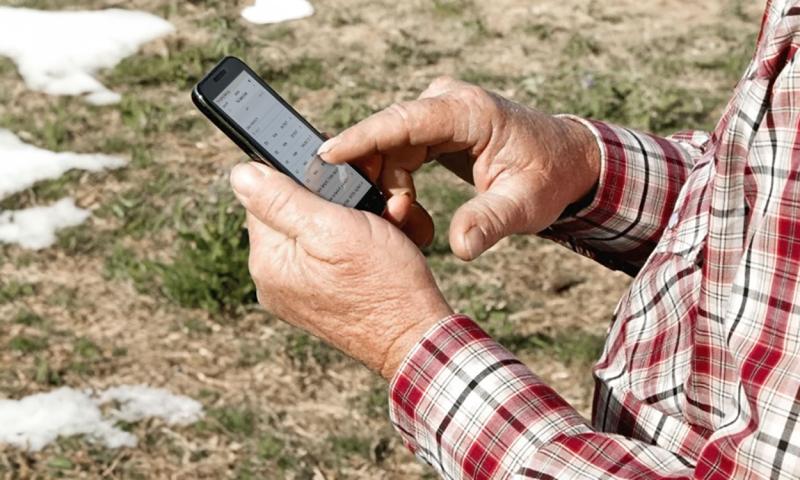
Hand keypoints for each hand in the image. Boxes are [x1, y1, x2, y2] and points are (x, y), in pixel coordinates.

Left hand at [230, 162, 452, 379]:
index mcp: (267, 261)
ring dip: (356, 221)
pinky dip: (359, 245)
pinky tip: (382, 249)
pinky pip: (333, 256)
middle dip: (339, 202)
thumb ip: (281, 199)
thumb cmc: (383, 285)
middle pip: (296, 213)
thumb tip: (241, 173)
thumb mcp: (332, 229)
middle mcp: (275, 280)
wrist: (418, 339)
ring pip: (320, 231)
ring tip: (387, 229)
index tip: (346, 183)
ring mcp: (298, 293)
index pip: (266, 195)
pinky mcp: (322, 300)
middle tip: (379, 208)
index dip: (307, 179)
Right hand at [318, 76, 599, 259]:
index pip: (404, 120)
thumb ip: (490, 222)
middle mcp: (450, 102)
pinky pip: (400, 148)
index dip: (363, 138)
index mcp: (470, 112)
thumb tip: (460, 246)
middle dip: (375, 176)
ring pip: (391, 144)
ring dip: (387, 183)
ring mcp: (441, 110)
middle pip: (390, 133)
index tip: (327, 156)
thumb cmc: (548, 178)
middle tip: (384, 219)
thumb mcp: (525, 205)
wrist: (565, 162)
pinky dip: (395, 179)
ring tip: (402, 221)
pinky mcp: (435, 125)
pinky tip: (399, 207)